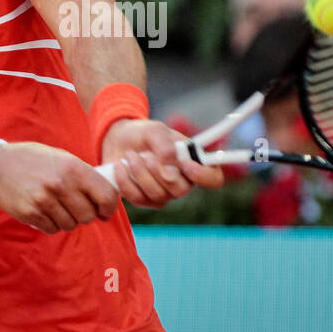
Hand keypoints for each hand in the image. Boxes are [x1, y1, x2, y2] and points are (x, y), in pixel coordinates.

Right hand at [0, 142, 120, 234]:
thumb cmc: (37, 162)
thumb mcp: (64, 159)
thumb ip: (85, 176)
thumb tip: (109, 198)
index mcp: (74, 168)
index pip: (106, 196)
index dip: (109, 208)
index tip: (104, 211)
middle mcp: (61, 184)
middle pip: (88, 216)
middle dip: (85, 215)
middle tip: (76, 207)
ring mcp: (44, 200)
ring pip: (70, 225)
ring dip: (67, 219)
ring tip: (56, 206)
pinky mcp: (31, 213)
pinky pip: (53, 229)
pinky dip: (51, 224)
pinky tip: (44, 211)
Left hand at [101, 119, 223, 208]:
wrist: (119, 140)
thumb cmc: (144, 134)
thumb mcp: (155, 131)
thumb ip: (165, 147)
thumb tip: (170, 171)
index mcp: (194, 162)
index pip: (213, 178)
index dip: (203, 176)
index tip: (185, 164)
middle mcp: (183, 181)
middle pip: (181, 190)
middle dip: (159, 172)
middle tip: (146, 155)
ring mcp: (165, 194)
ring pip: (158, 195)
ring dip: (140, 173)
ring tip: (130, 155)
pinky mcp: (145, 200)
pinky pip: (138, 198)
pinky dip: (126, 181)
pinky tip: (120, 166)